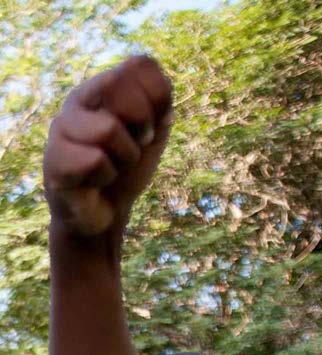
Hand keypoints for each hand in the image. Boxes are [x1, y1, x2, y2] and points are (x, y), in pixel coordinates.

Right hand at [44, 56, 171, 236]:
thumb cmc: (126, 171)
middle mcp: (79, 100)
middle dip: (142, 125)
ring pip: (109, 129)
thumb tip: (160, 94)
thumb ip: (160, 110)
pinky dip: (106, 177)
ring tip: (112, 166)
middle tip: (134, 147)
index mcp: (104, 88)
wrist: (106, 214)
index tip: (152, 126)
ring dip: (124, 158)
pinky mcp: (53, 158)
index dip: (159, 99)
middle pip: (120, 84)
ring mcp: (62, 126)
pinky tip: (93, 181)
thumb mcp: (151, 137)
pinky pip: (96, 161)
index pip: (141, 66)